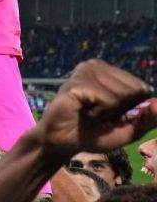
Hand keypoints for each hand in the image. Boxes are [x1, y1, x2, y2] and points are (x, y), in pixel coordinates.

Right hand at [36, 59, 156, 158]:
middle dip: (119, 110)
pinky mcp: (77, 83)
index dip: (129, 107)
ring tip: (88, 112)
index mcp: (109, 72)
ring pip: (120, 94)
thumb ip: (146, 119)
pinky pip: (105, 99)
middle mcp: (96, 65)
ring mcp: (84, 72)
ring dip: (107, 112)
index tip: (109, 114)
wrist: (62, 143)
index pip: (140, 86)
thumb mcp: (127, 130)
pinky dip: (98, 113)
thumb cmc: (92, 134)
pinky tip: (82, 111)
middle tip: (97, 114)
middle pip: (133, 89)